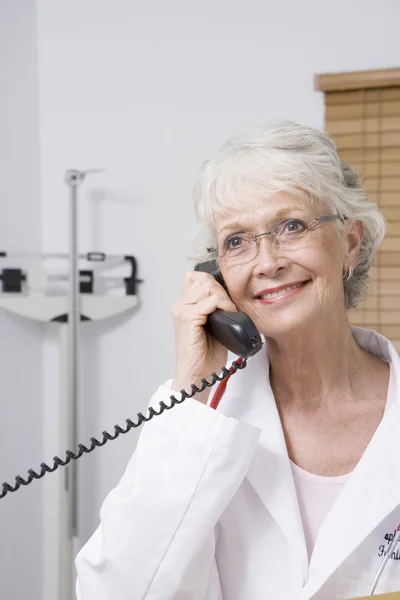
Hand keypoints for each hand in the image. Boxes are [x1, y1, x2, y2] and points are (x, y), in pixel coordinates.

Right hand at [171, 270, 236, 402]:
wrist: (197, 376)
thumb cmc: (205, 356)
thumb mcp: (212, 325)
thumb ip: (214, 308)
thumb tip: (229, 295)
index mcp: (184, 306)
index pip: (196, 277)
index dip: (213, 283)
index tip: (225, 298)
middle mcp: (180, 306)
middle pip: (203, 279)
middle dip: (222, 290)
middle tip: (229, 307)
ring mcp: (182, 311)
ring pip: (207, 286)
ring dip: (224, 297)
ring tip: (229, 312)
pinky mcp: (188, 319)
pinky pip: (211, 301)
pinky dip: (224, 306)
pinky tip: (227, 316)